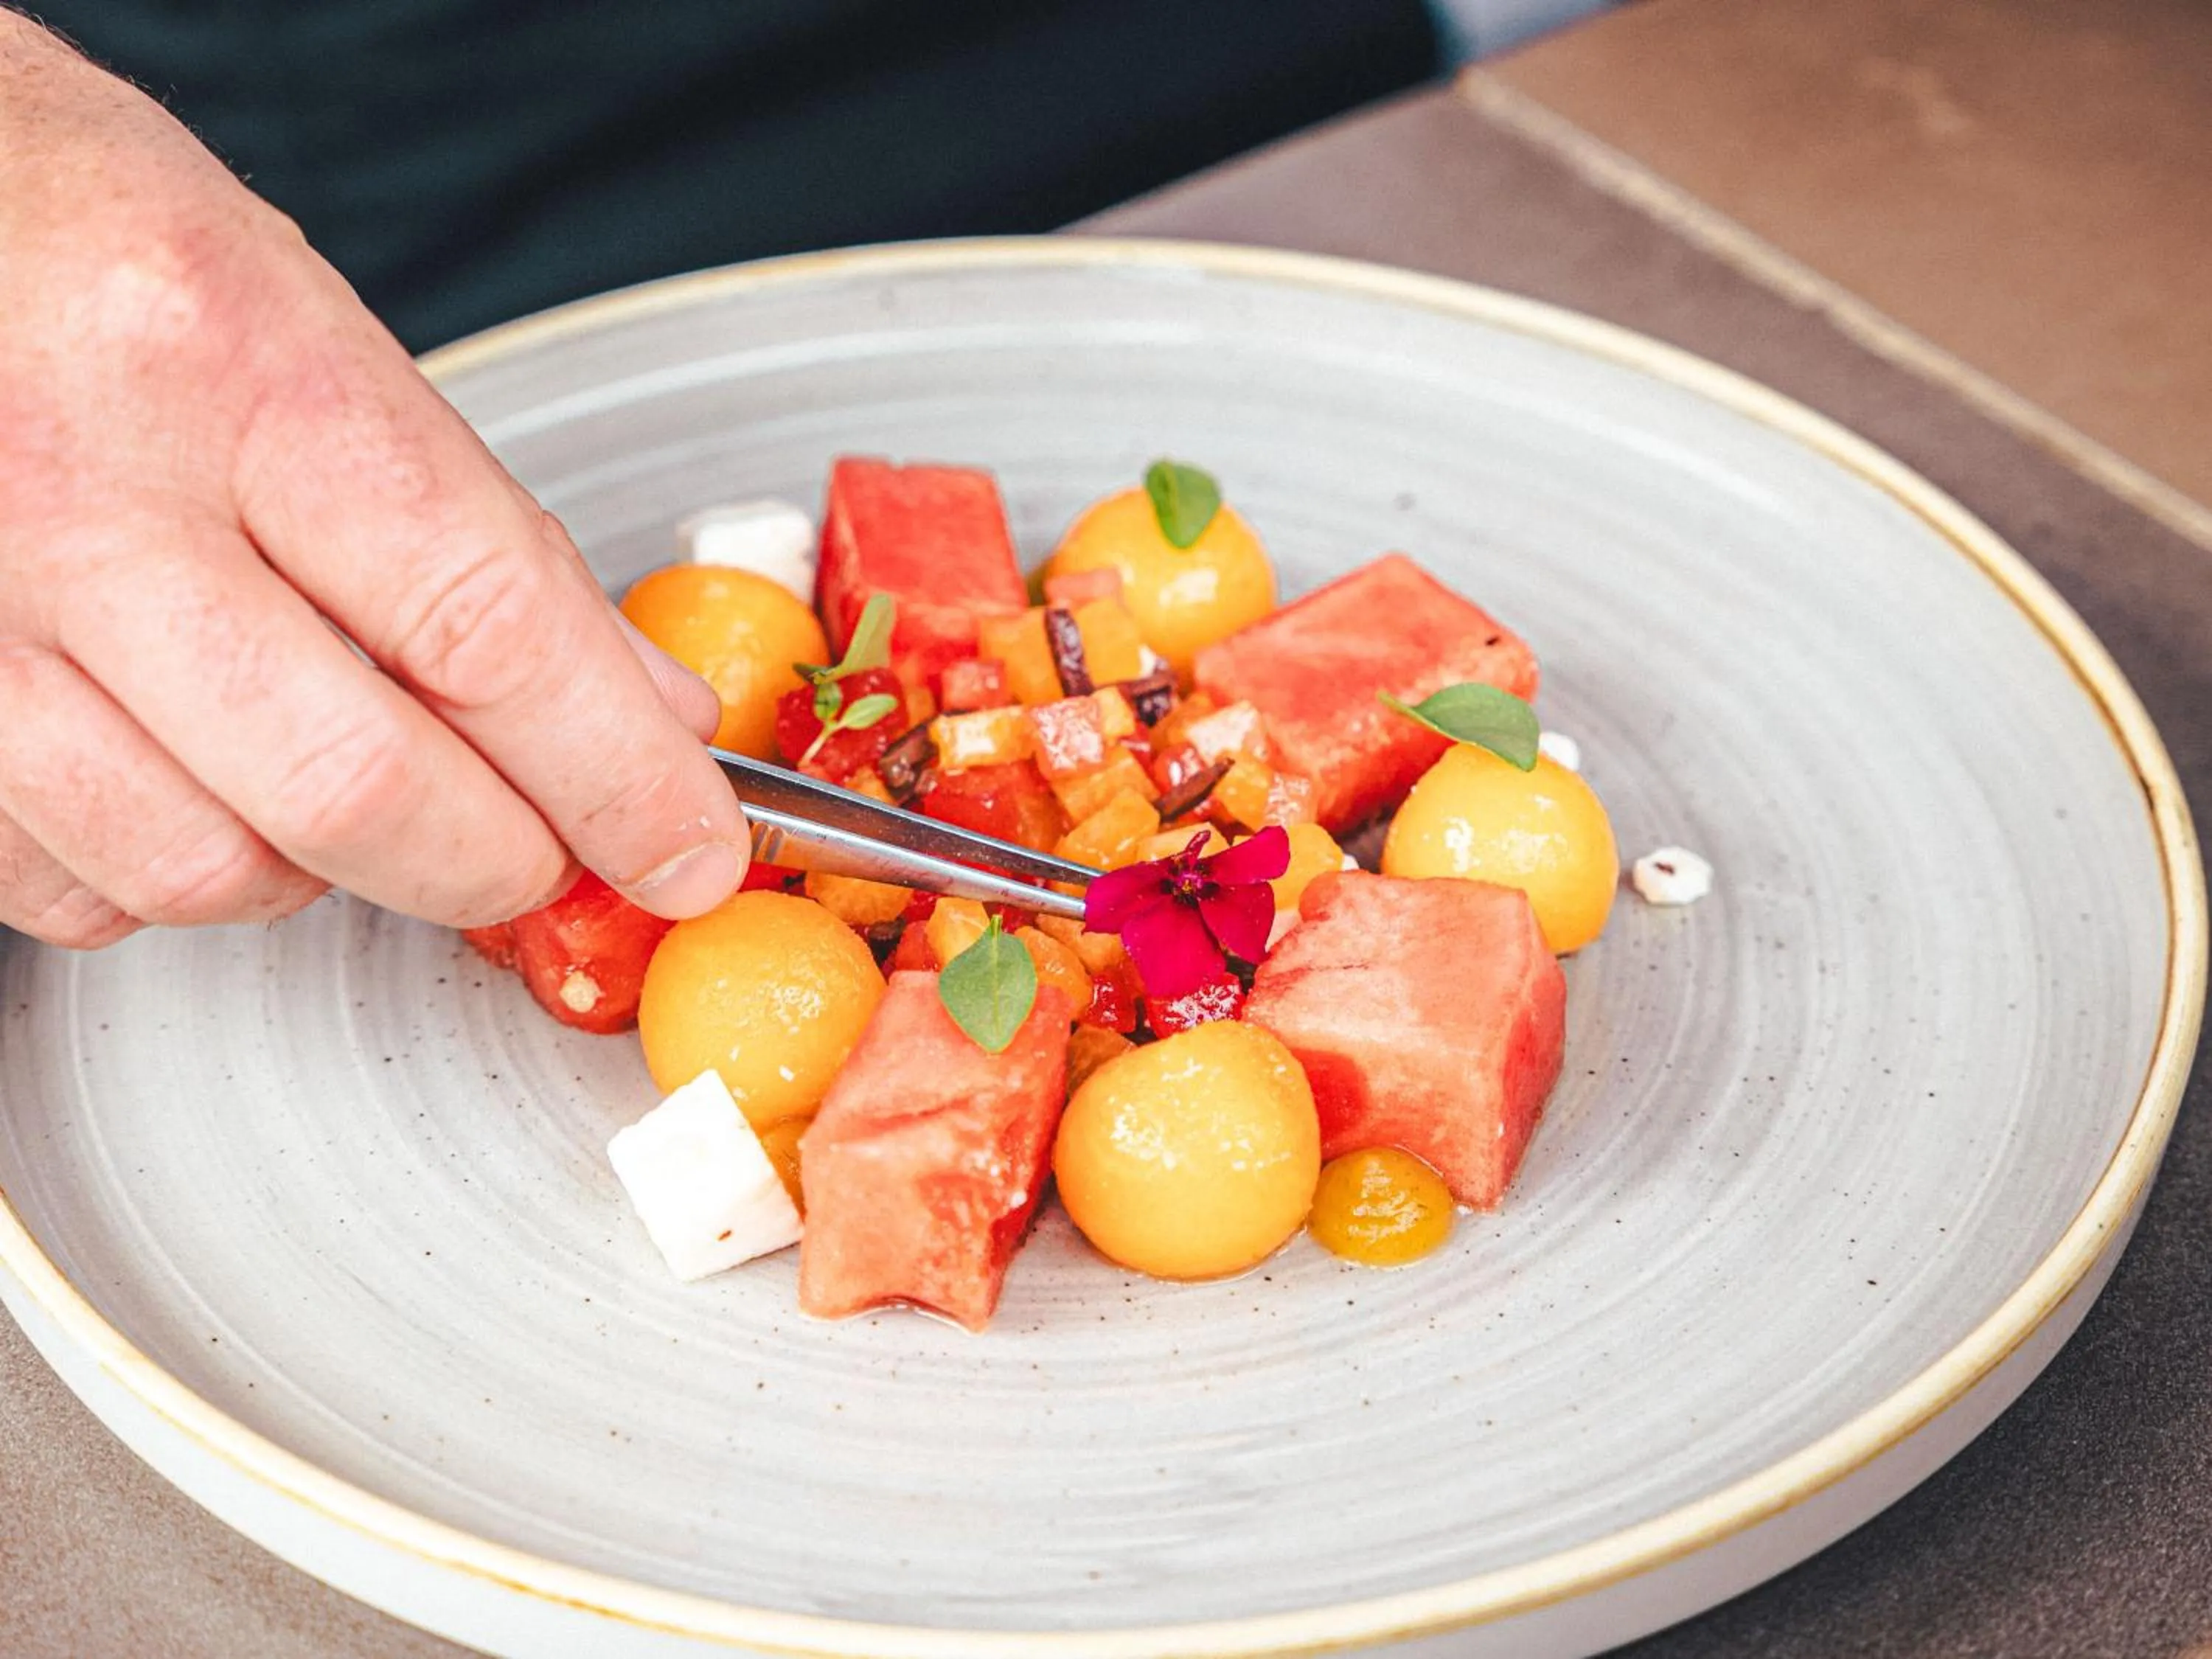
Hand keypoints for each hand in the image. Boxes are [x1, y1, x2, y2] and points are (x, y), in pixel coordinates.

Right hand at [0, 18, 748, 948]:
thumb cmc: (94, 249)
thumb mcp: (319, 333)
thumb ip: (486, 536)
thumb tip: (639, 706)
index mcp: (230, 367)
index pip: (486, 628)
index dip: (617, 776)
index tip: (686, 845)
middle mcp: (84, 492)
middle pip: (358, 789)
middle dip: (498, 858)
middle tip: (547, 845)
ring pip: (210, 869)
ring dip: (331, 869)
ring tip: (353, 774)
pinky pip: (80, 890)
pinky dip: (181, 873)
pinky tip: (208, 777)